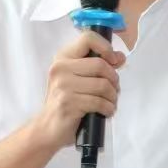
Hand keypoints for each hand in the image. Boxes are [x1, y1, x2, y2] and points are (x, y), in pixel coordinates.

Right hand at [31, 30, 125, 149]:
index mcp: (63, 57)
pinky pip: (99, 102)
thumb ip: (98, 65)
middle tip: (113, 90)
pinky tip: (106, 111)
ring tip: (110, 102)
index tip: (113, 61)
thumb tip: (120, 57)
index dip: (106, 48)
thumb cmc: (66, 101)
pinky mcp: (68, 103)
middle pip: (100, 65)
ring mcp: (63, 86)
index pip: (88, 39)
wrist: (47, 128)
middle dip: (114, 79)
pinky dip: (108, 108)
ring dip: (113, 96)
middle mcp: (60, 68)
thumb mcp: (78, 79)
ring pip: (102, 85)